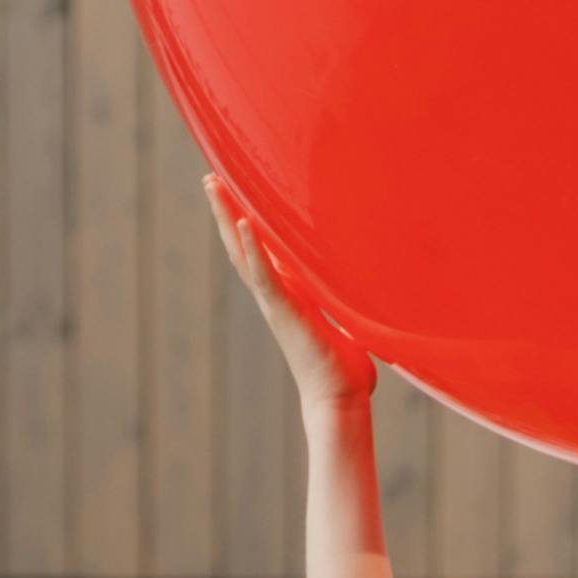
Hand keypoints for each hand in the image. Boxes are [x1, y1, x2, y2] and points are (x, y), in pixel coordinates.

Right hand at [208, 174, 372, 405]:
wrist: (339, 400)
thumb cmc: (346, 371)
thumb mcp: (345, 324)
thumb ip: (346, 306)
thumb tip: (369, 296)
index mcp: (288, 295)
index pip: (260, 252)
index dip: (245, 224)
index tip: (233, 194)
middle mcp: (275, 295)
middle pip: (240, 245)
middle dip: (225, 209)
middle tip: (209, 177)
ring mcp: (275, 302)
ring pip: (243, 252)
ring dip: (227, 217)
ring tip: (212, 186)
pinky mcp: (283, 311)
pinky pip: (263, 275)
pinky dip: (252, 249)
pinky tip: (241, 223)